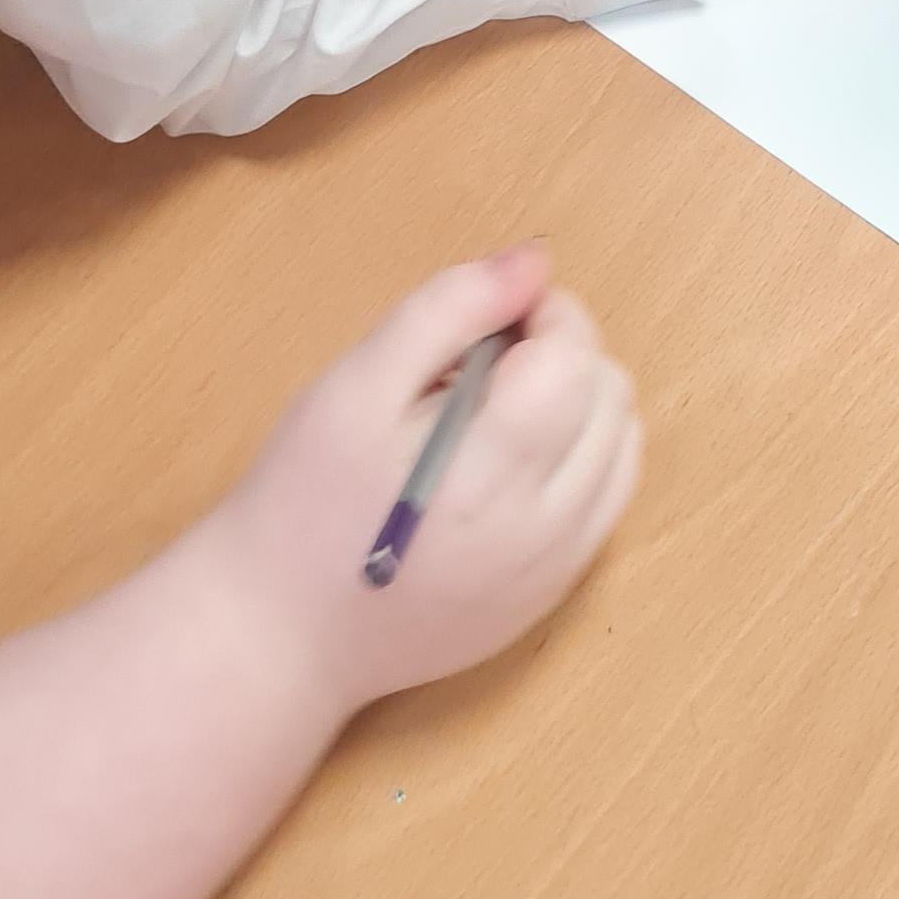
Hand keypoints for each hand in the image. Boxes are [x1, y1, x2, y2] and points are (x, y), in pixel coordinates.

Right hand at [212, 244, 639, 712]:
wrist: (279, 636)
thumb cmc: (305, 498)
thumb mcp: (355, 383)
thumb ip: (449, 308)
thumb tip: (535, 262)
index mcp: (492, 471)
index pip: (575, 358)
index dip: (545, 314)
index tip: (491, 318)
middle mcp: (545, 529)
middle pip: (609, 399)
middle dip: (561, 356)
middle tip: (480, 365)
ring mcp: (554, 573)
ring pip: (619, 450)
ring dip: (578, 407)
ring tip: (494, 412)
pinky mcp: (548, 600)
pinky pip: (604, 506)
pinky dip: (579, 462)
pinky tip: (512, 462)